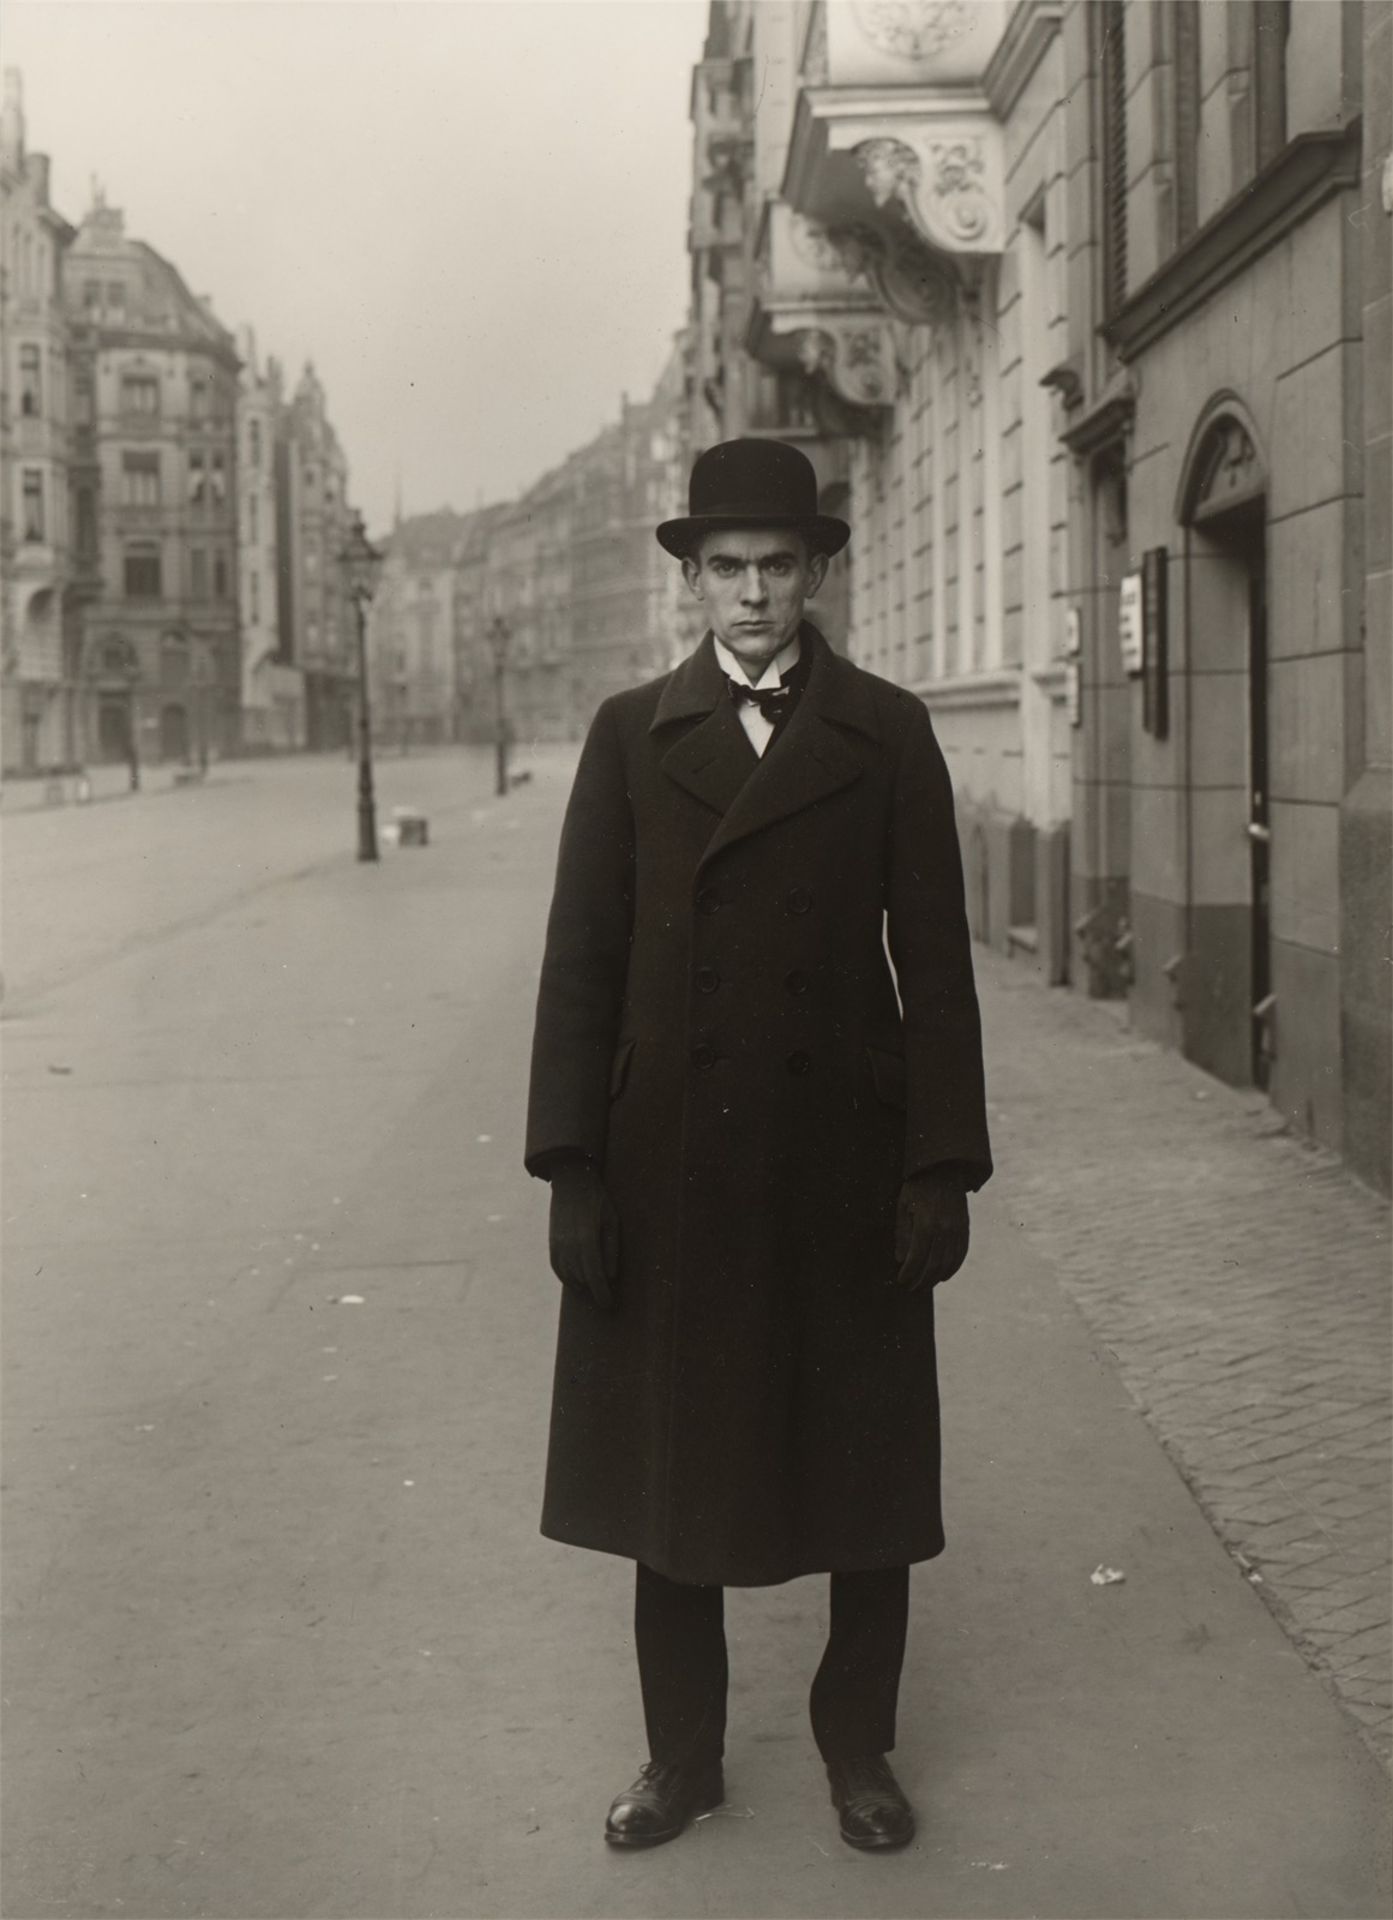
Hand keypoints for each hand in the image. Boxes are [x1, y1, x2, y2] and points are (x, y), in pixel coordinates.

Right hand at [548, 1163, 619, 1310]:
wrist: (571, 1181)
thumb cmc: (598, 1200)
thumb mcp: (612, 1221)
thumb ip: (612, 1250)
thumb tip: (611, 1277)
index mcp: (587, 1239)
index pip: (594, 1276)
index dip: (602, 1294)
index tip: (609, 1305)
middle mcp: (569, 1245)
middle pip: (582, 1279)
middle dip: (594, 1292)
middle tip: (606, 1299)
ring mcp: (557, 1244)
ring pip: (568, 1276)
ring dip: (581, 1287)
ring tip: (594, 1290)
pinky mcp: (552, 1242)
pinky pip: (558, 1268)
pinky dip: (567, 1278)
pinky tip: (577, 1282)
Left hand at [893, 1168, 969, 1291]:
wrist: (944, 1170)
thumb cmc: (918, 1187)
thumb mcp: (903, 1207)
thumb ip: (902, 1234)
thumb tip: (901, 1260)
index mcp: (926, 1224)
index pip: (916, 1258)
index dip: (908, 1273)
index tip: (901, 1280)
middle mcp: (944, 1229)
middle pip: (933, 1265)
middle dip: (922, 1280)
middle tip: (912, 1288)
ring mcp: (957, 1230)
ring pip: (948, 1263)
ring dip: (936, 1278)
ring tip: (925, 1285)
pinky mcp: (965, 1228)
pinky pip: (961, 1254)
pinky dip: (953, 1268)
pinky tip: (944, 1275)